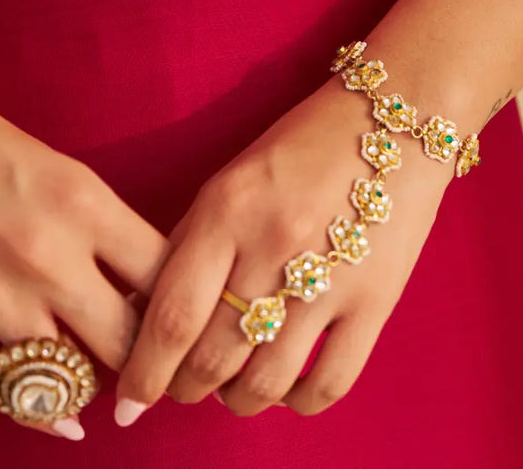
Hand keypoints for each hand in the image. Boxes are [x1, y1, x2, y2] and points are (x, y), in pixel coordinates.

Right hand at [0, 65, 168, 441]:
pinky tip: (61, 414)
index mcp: (82, 201)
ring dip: (88, 384)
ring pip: (72, 380)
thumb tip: (139, 287)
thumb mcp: (53, 165)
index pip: (164, 276)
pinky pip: (11, 394)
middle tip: (148, 369)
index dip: (179, 306)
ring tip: (95, 377)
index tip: (180, 320)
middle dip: (143, 362)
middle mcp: (46, 255)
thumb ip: (96, 224)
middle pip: (128, 343)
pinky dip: (43, 411)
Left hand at [114, 73, 454, 424]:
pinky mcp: (375, 301)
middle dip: (184, 390)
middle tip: (178, 389)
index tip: (127, 403)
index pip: (171, 316)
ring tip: (228, 390)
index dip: (143, 373)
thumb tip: (144, 310)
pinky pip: (328, 384)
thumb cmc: (302, 146)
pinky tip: (284, 389)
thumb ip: (189, 243)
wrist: (395, 119)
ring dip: (236, 401)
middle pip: (212, 358)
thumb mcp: (231, 180)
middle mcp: (273, 246)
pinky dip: (297, 402)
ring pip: (265, 382)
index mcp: (227, 210)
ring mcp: (328, 277)